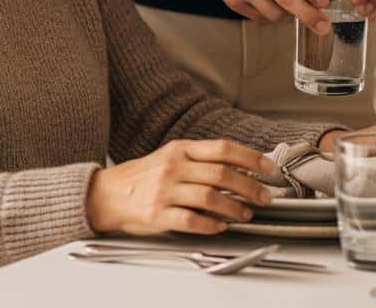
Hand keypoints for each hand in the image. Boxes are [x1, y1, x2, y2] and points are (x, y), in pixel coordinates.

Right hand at [85, 139, 273, 235]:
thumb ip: (200, 159)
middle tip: (263, 196)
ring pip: (209, 198)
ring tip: (245, 214)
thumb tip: (238, 166)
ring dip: (234, 208)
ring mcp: (166, 191)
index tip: (267, 167)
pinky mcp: (158, 215)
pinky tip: (220, 226)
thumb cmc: (144, 175)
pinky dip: (210, 224)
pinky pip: (191, 220)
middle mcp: (174, 167)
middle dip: (249, 186)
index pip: (222, 149)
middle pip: (221, 174)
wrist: (108, 193)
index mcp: (181, 149)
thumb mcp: (171, 156)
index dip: (249, 157)